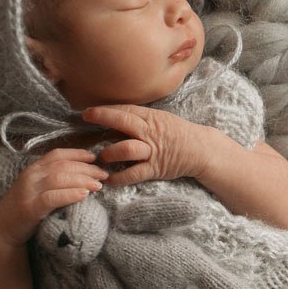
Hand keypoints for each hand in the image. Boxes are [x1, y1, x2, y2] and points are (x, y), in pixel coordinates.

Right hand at [0, 148, 108, 246]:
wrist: (3, 227)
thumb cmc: (26, 207)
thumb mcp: (38, 187)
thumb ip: (54, 179)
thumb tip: (83, 174)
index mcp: (34, 169)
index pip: (58, 155)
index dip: (78, 154)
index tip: (95, 157)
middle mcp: (31, 176)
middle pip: (63, 166)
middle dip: (86, 168)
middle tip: (104, 175)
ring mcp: (29, 191)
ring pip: (59, 179)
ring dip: (82, 180)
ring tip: (98, 185)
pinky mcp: (30, 208)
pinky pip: (52, 198)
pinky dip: (70, 194)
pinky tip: (84, 195)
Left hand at [81, 105, 208, 183]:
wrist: (201, 150)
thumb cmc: (179, 133)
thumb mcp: (162, 119)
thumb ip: (141, 118)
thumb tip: (116, 117)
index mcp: (151, 118)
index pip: (125, 109)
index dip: (106, 109)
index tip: (88, 110)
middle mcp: (150, 132)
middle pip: (123, 121)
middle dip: (103, 117)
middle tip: (86, 118)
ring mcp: (152, 151)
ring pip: (126, 148)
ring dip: (109, 152)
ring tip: (100, 157)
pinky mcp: (155, 169)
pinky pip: (134, 174)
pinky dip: (119, 178)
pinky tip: (108, 180)